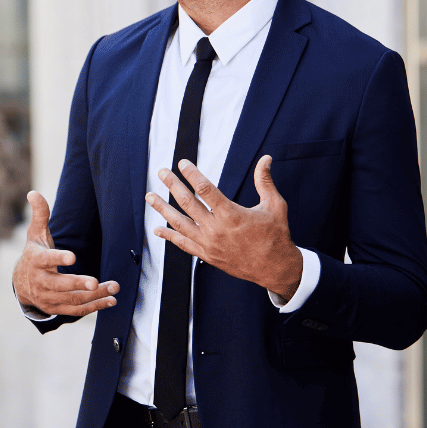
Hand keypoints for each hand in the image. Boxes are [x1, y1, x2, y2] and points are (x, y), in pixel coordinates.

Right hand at [12, 190, 117, 316]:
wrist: (22, 283)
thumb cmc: (35, 253)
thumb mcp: (35, 234)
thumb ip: (40, 215)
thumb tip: (33, 193)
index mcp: (35, 261)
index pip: (46, 260)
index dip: (58, 259)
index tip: (73, 257)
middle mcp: (40, 282)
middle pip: (60, 284)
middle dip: (79, 283)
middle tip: (96, 282)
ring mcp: (48, 297)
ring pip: (72, 299)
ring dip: (94, 295)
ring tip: (113, 288)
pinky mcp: (56, 308)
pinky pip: (76, 310)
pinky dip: (94, 307)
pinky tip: (110, 300)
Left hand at [147, 156, 302, 299]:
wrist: (275, 268)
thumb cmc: (276, 236)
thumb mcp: (274, 206)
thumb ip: (264, 181)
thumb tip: (265, 159)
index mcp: (232, 215)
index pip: (206, 189)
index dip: (192, 174)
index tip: (182, 163)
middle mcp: (217, 229)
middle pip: (188, 203)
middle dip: (172, 185)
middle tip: (162, 172)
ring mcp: (209, 244)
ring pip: (179, 224)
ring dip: (163, 209)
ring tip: (150, 196)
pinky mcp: (207, 255)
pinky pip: (183, 244)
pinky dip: (169, 236)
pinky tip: (157, 229)